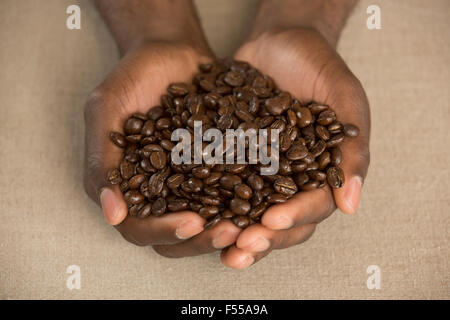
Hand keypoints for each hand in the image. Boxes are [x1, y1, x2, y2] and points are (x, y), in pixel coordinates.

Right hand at [85, 1, 242, 251]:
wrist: (171, 52)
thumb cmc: (132, 77)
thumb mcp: (106, 110)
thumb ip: (102, 159)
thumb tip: (113, 214)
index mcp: (127, 188)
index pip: (139, 227)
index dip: (163, 231)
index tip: (192, 222)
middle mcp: (160, 193)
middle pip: (177, 235)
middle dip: (203, 239)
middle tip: (231, 231)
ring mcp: (189, 185)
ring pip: (207, 222)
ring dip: (227, 228)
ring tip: (253, 223)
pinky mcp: (217, 170)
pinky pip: (231, 193)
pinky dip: (248, 200)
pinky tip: (269, 198)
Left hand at [220, 26, 369, 267]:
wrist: (281, 41)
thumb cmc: (320, 67)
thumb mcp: (344, 99)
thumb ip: (353, 148)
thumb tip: (350, 205)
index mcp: (321, 174)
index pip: (313, 205)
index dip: (295, 216)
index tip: (272, 220)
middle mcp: (290, 181)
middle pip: (279, 221)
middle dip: (261, 237)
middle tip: (239, 248)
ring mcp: (259, 173)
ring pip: (249, 213)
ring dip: (232, 232)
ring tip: (214, 242)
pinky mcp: (232, 160)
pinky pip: (219, 184)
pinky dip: (207, 200)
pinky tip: (189, 210)